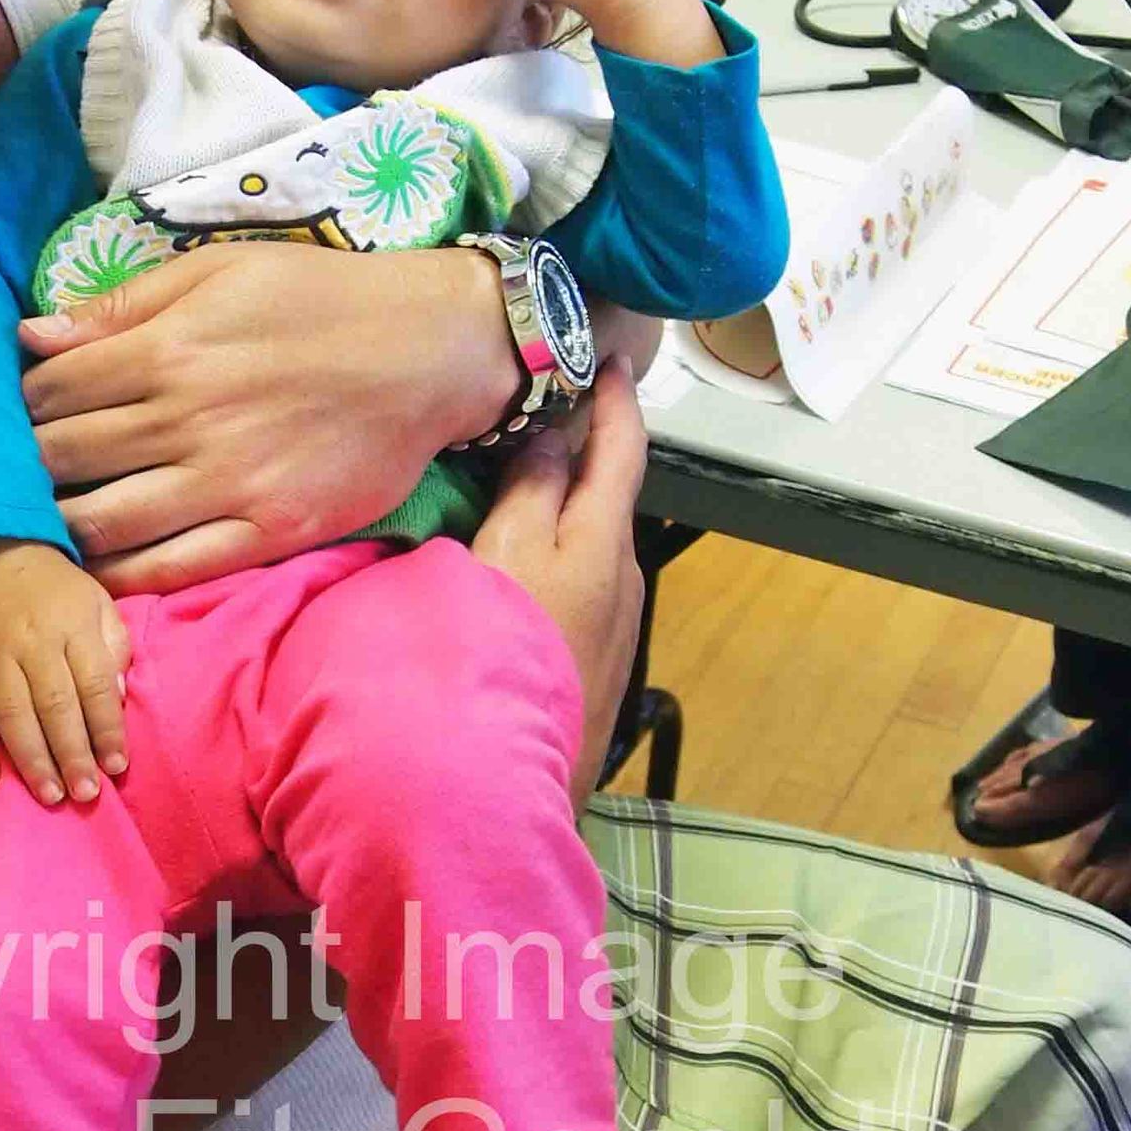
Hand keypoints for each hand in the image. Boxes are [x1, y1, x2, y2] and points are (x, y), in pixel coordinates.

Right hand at [0, 538, 131, 806]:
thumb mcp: (98, 604)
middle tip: (85, 795)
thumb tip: (117, 699)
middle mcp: (31, 641)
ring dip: (32, 760)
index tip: (117, 767)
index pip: (95, 685)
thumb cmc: (57, 590)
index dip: (107, 729)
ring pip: (11, 713)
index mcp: (72, 626)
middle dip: (73, 755)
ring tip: (50, 796)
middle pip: (55, 705)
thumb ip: (114, 648)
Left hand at [18, 242, 515, 590]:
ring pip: (102, 522)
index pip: (52, 390)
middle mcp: (188, 420)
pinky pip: (170, 569)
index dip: (20, 405)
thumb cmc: (320, 299)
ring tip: (48, 519)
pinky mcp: (269, 532)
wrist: (430, 350)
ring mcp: (228, 484)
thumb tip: (30, 337)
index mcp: (170, 349)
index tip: (19, 413)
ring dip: (60, 524)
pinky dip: (118, 576)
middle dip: (27, 466)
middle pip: (65, 459)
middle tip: (20, 472)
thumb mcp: (219, 270)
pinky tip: (94, 569)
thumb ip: (124, 305)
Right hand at [468, 362, 648, 808]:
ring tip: (518, 478)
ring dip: (562, 505)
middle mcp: (622, 574)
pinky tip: (514, 561)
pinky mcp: (591, 658)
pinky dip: (551, 552)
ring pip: (588, 540)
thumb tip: (549, 438)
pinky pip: (574, 582)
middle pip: (606, 494)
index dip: (616, 397)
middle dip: (581, 450)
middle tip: (546, 408)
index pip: (622, 447)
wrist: (511, 774)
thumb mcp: (509, 552)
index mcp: (604, 537)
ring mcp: (611, 621)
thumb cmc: (508, 650)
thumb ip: (530, 490)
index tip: (609, 355)